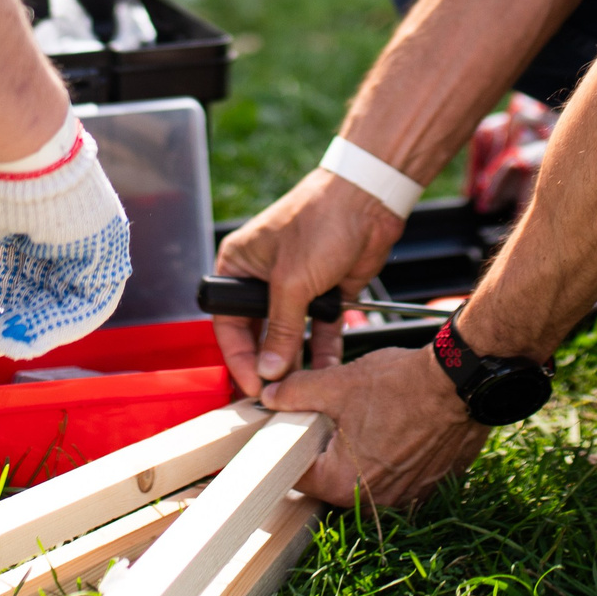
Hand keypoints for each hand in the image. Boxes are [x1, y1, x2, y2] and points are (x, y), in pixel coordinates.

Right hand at [0, 108, 131, 358]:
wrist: (17, 148)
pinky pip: (95, 294)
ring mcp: (82, 235)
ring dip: (40, 326)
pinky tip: (35, 333)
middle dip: (18, 320)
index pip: (15, 277)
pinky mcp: (107, 241)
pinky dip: (68, 320)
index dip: (0, 306)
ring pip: (67, 296)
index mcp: (22, 219)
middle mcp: (55, 228)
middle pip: (42, 291)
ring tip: (10, 341)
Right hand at [212, 168, 407, 393]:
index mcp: (238, 265)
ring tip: (300, 391)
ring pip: (290, 336)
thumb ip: (280, 330)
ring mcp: (295, 287)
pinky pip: (319, 331)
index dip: (239, 357)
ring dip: (296, 362)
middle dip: (268, 364)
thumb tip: (269, 371)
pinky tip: (326, 372)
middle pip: (258, 333)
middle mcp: (262, 278)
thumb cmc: (320, 220)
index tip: (252, 386)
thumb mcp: (292, 282)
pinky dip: (322, 351)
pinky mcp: (325, 293)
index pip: (228, 322)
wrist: (368, 200)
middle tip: (274, 395)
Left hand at [260, 345, 488, 509]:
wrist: (462, 383)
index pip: (299, 475)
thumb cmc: (404, 385)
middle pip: (332, 478)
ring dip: (359, 453)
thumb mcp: (338, 383)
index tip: (293, 428)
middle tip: (331, 417)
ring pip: (364, 476)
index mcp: (344, 484)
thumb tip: (272, 396)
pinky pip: (395, 475)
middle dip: (327, 448)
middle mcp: (374, 500)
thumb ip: (297, 393)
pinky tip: (393, 426)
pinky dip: (389, 455)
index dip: (291, 446)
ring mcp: (404, 497)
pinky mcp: (426, 486)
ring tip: (366, 419)